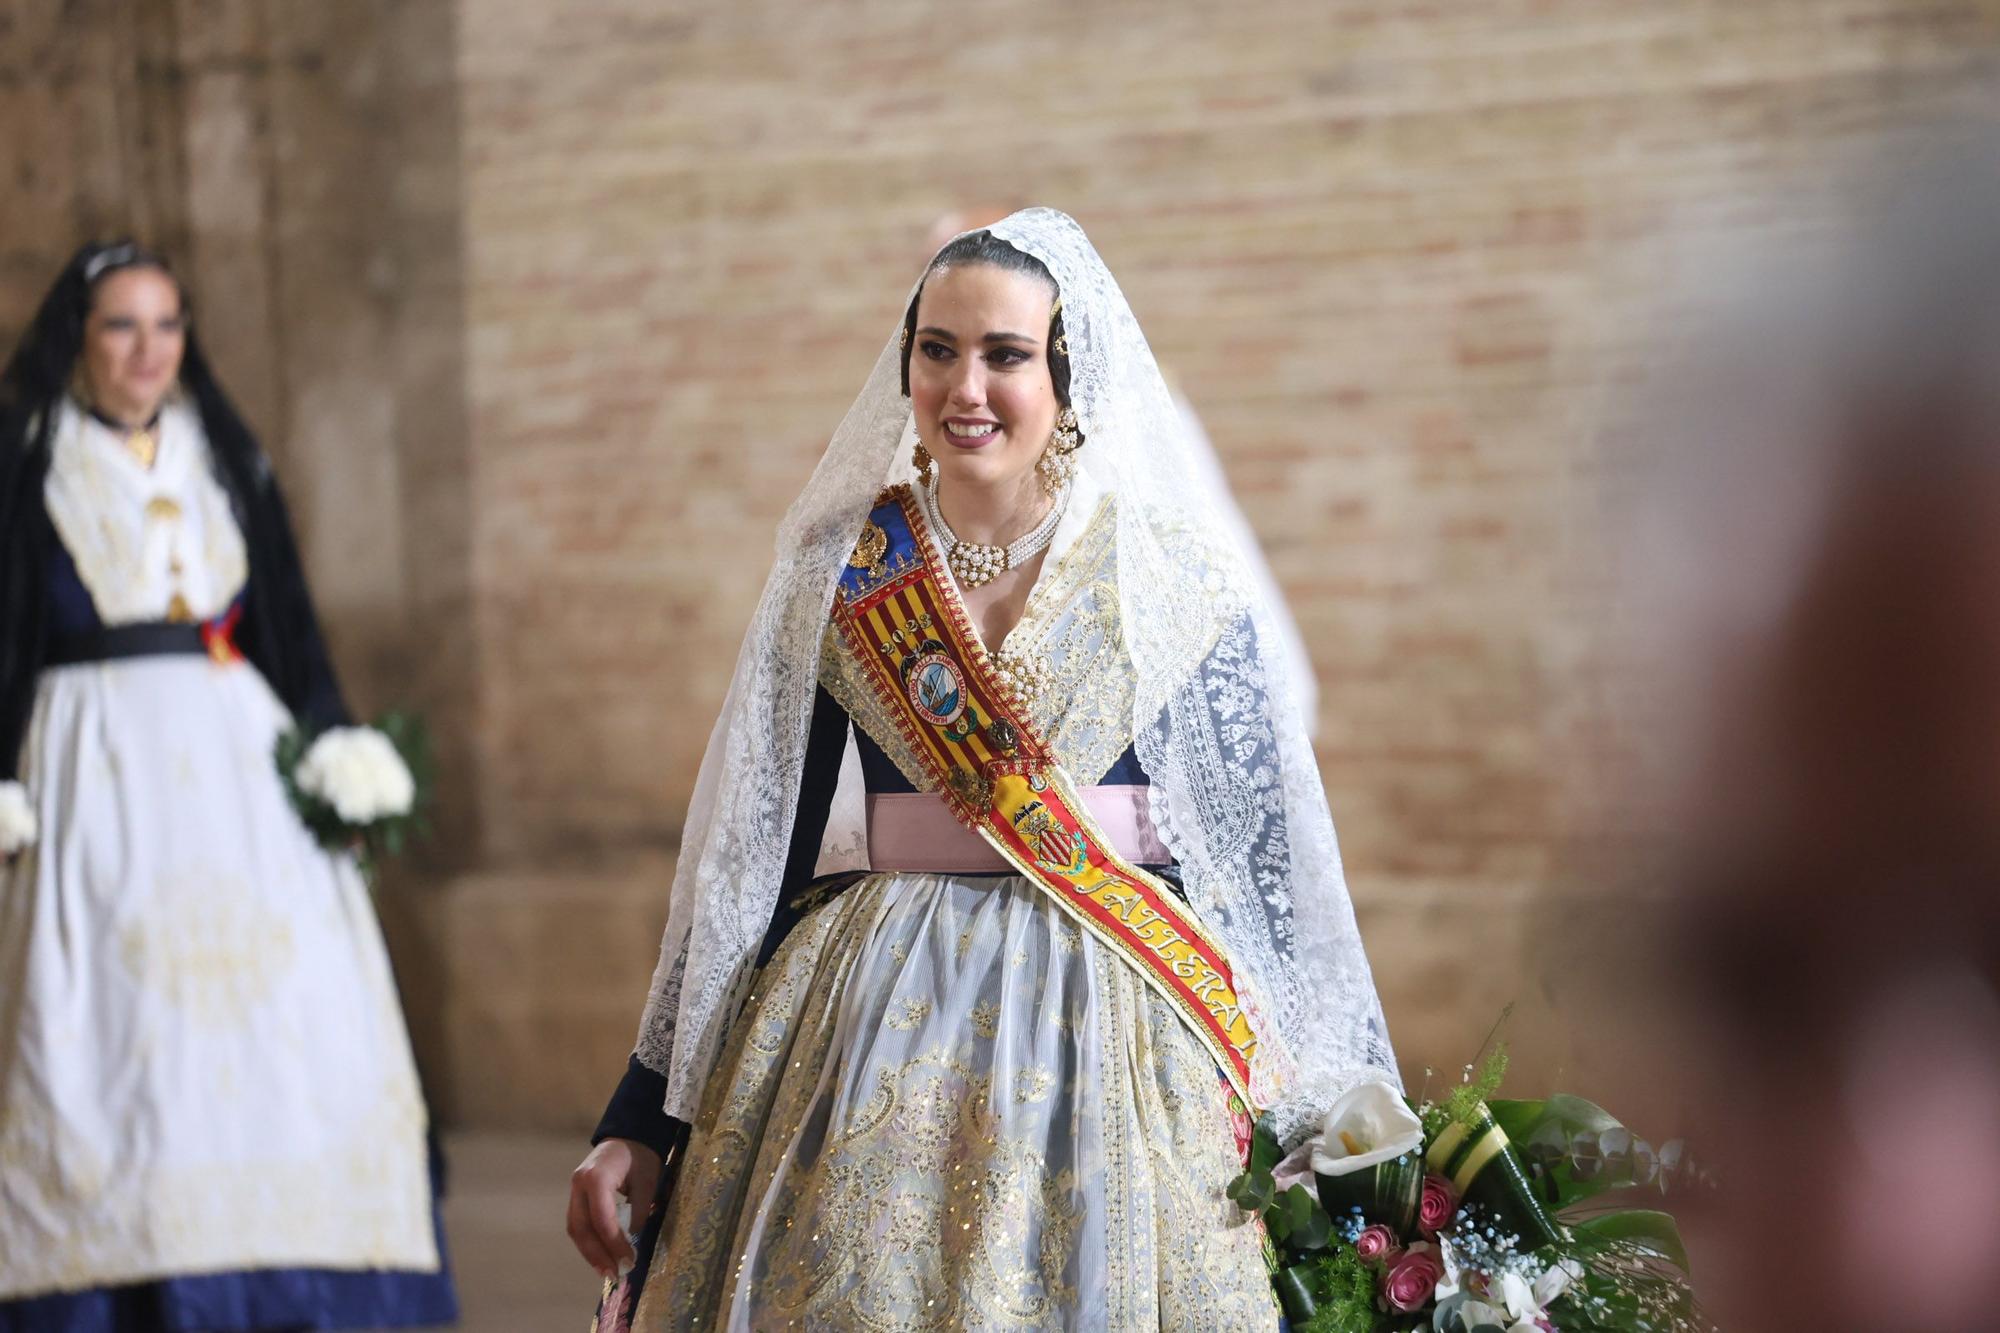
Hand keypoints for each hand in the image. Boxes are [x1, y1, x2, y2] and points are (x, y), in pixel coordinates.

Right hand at [567, 1137, 662, 1278]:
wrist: (628, 1135)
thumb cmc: (641, 1156)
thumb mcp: (647, 1182)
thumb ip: (638, 1212)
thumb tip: (632, 1244)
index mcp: (596, 1176)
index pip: (602, 1218)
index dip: (614, 1243)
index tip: (628, 1261)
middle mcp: (579, 1184)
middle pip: (581, 1227)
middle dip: (597, 1254)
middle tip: (614, 1273)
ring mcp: (574, 1190)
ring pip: (576, 1228)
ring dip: (590, 1252)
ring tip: (608, 1271)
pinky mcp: (576, 1196)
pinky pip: (578, 1223)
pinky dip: (589, 1242)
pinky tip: (602, 1256)